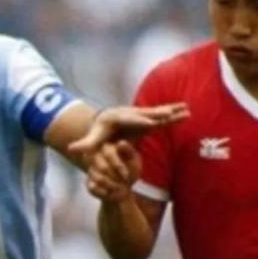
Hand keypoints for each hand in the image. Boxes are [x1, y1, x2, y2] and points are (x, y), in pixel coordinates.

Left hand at [69, 102, 188, 161]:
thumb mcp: (92, 138)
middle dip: (159, 114)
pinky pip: (162, 117)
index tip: (151, 123)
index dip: (141, 121)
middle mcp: (132, 114)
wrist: (106, 122)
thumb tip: (71, 149)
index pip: (132, 120)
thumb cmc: (99, 132)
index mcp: (119, 118)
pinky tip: (187, 112)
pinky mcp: (148, 119)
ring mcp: (142, 115)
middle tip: (171, 113)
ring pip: (158, 113)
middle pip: (147, 114)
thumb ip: (84, 144)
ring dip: (171, 111)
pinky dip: (174, 115)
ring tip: (186, 109)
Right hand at [86, 140, 140, 201]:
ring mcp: (90, 170)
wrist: (124, 187)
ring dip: (112, 186)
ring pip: (99, 179)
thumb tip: (121, 143)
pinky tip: (110, 192)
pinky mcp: (88, 182)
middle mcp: (95, 156)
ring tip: (120, 188)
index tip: (126, 175)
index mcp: (106, 147)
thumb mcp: (134, 159)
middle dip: (116, 177)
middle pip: (103, 168)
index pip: (109, 154)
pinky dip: (105, 192)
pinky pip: (94, 188)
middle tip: (124, 183)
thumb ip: (128, 150)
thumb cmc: (130, 170)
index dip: (118, 166)